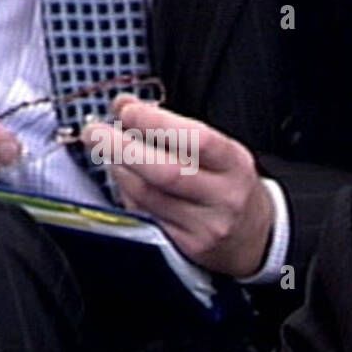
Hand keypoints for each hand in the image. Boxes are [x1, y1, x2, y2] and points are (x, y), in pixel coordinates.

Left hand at [82, 96, 273, 276]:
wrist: (257, 238)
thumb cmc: (230, 185)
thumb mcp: (219, 152)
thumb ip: (175, 128)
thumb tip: (124, 105)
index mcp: (235, 165)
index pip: (196, 140)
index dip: (155, 122)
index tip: (125, 109)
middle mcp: (224, 197)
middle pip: (165, 172)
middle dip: (121, 148)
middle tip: (94, 132)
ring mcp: (205, 226)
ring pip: (147, 196)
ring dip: (118, 169)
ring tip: (107, 153)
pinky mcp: (187, 246)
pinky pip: (144, 215)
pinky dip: (126, 194)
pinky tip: (125, 181)